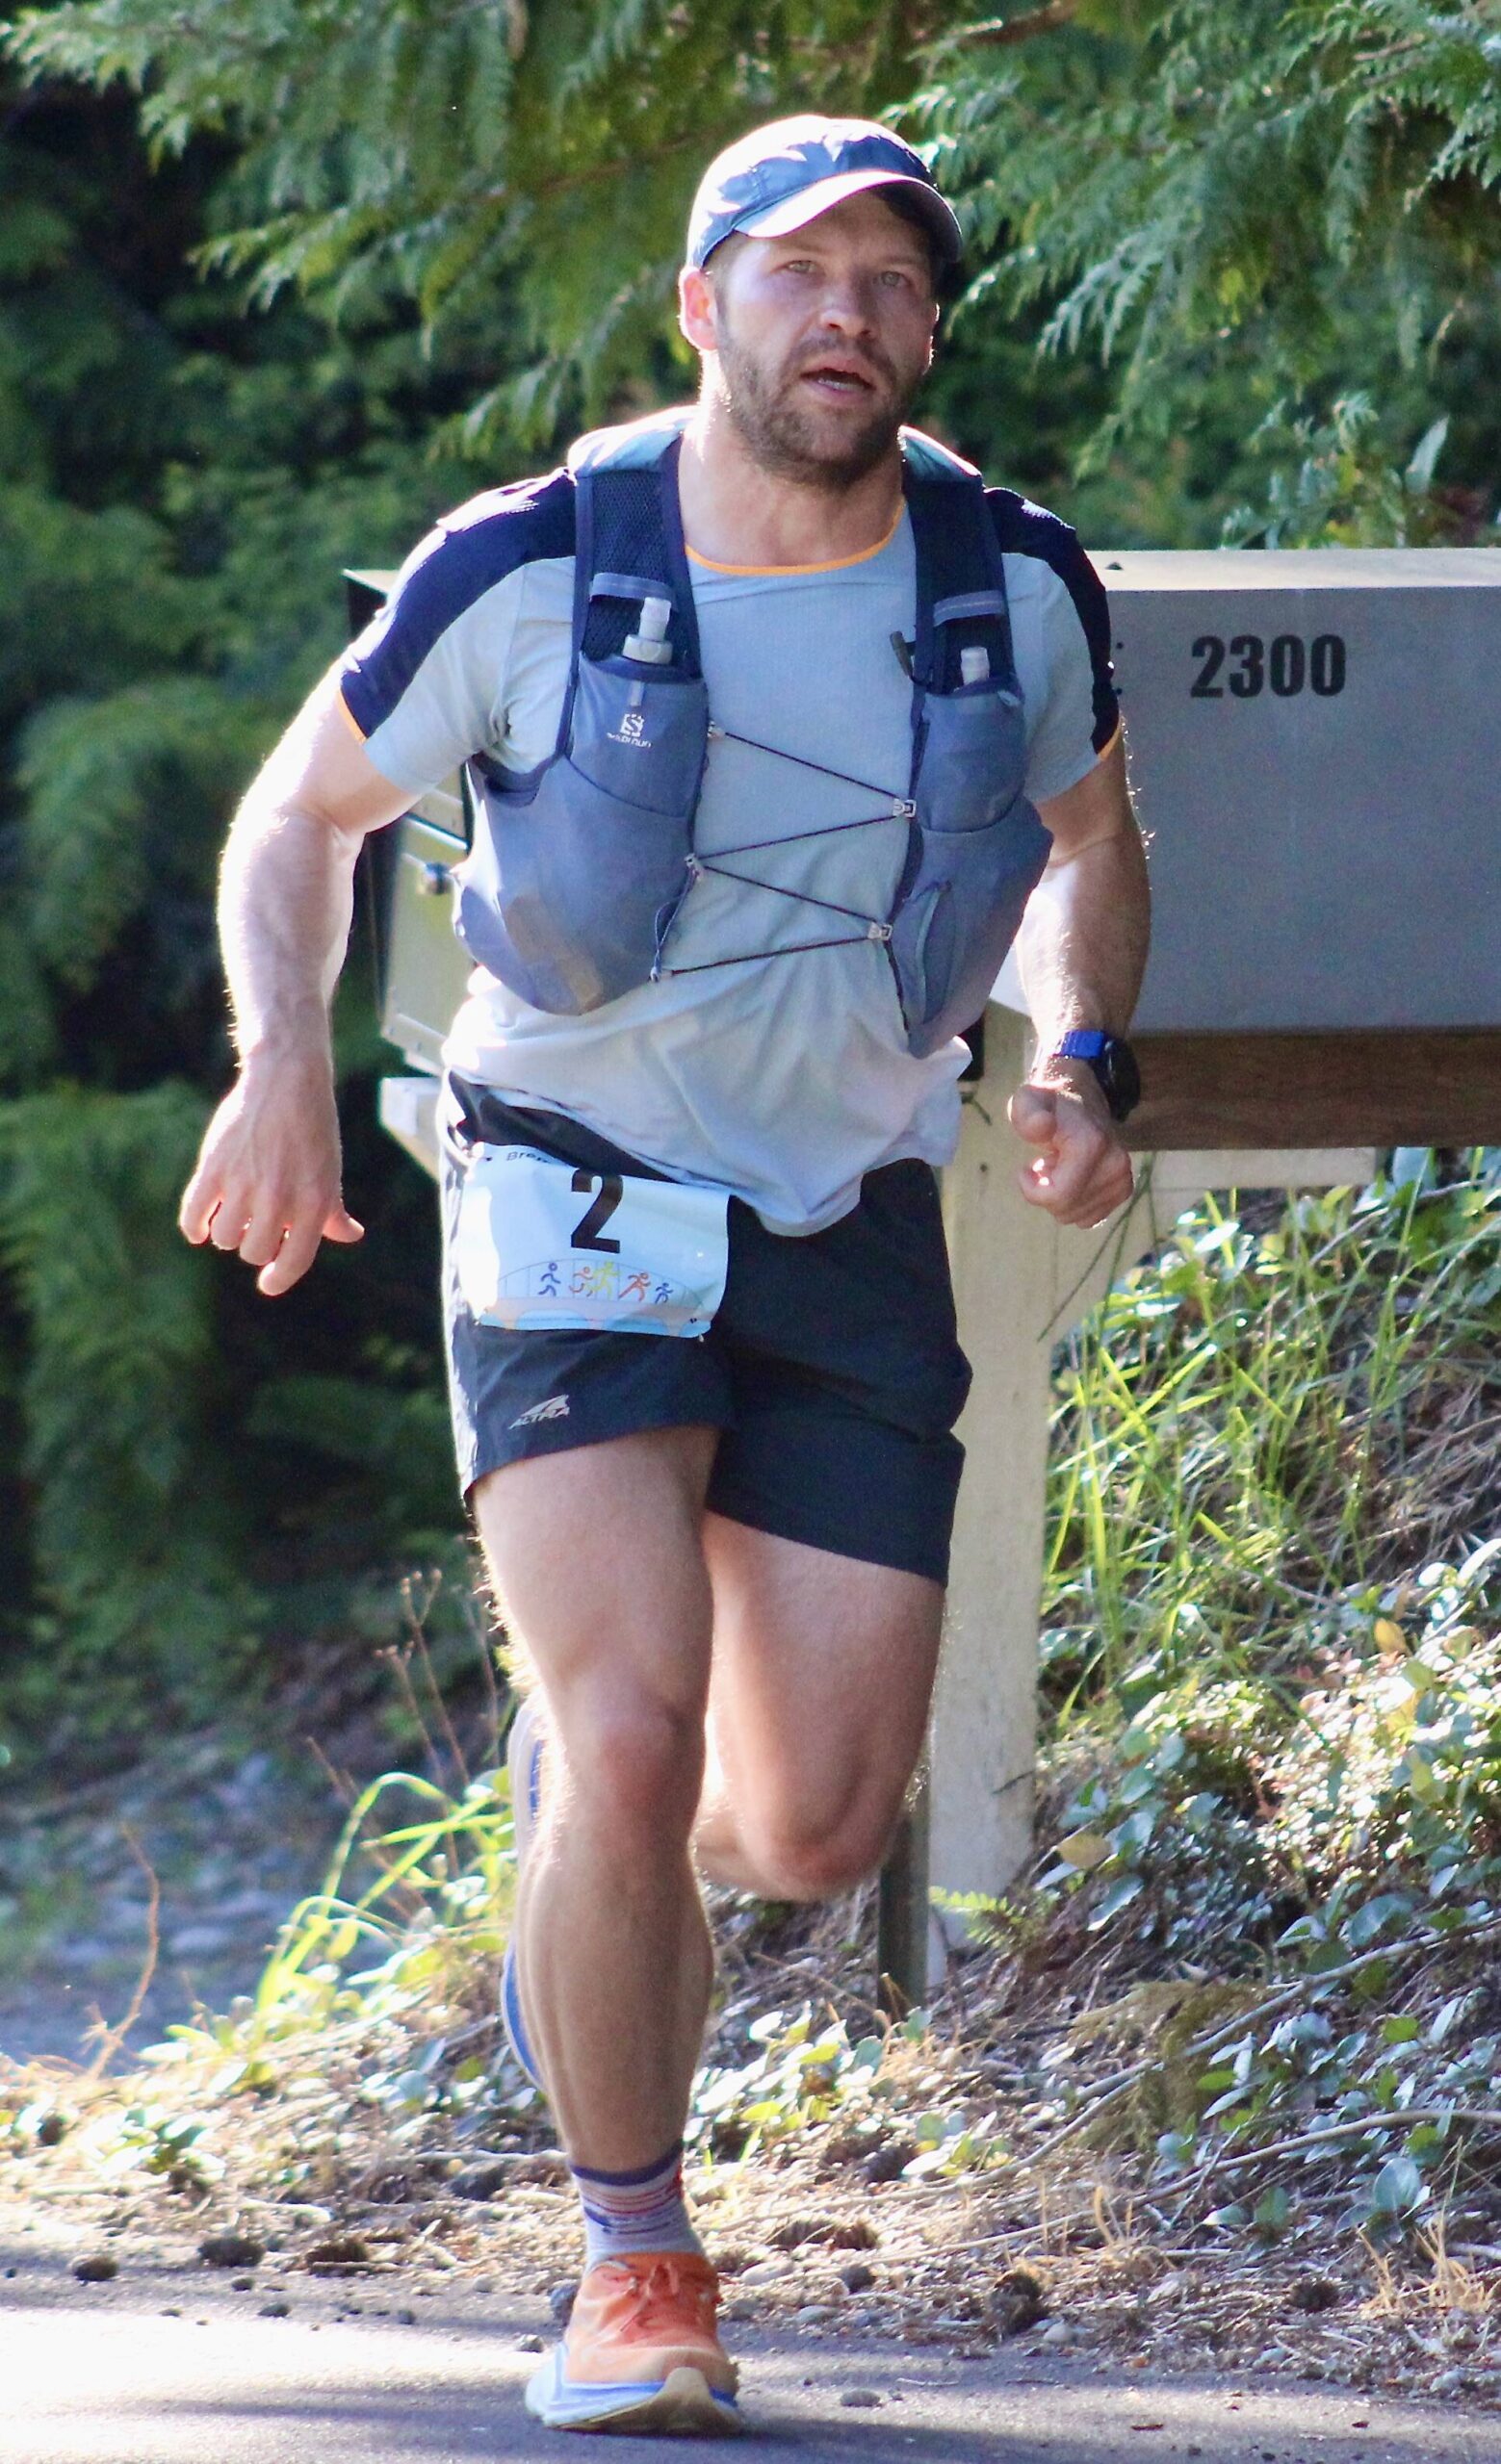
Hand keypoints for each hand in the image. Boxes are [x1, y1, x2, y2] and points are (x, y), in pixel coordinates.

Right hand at [178, 1047, 363, 1295]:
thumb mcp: (330, 1171)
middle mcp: (279, 1200)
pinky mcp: (214, 1169)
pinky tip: (199, 1228)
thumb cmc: (313, 1129)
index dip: (279, 1279)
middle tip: (256, 1228)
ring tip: (233, 1215)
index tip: (268, 1283)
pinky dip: (194, 1227)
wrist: (286, 1082)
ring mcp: (244, 1185)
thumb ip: (334, 1211)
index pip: (293, 1261)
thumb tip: (349, 1236)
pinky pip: (194, 1214)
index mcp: (313, 1204)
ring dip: (227, 1233)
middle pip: (254, 1251)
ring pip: (225, 1237)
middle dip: (254, 1246)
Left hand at [1008, 1069, 1133, 1227]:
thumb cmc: (1047, 1103)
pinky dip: (1075, 1203)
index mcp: (1092, 1144)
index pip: (1057, 1197)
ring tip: (1060, 1166)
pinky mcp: (1124, 1189)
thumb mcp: (1027, 1101)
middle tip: (1046, 1162)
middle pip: (1066, 1210)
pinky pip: (1089, 1218)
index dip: (1032, 1189)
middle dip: (1046, 1192)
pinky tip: (1072, 1177)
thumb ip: (1028, 1113)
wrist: (1080, 1096)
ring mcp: (1123, 1178)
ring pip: (1076, 1217)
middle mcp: (1115, 1164)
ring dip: (1060, 1196)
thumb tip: (1042, 1125)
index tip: (1027, 1167)